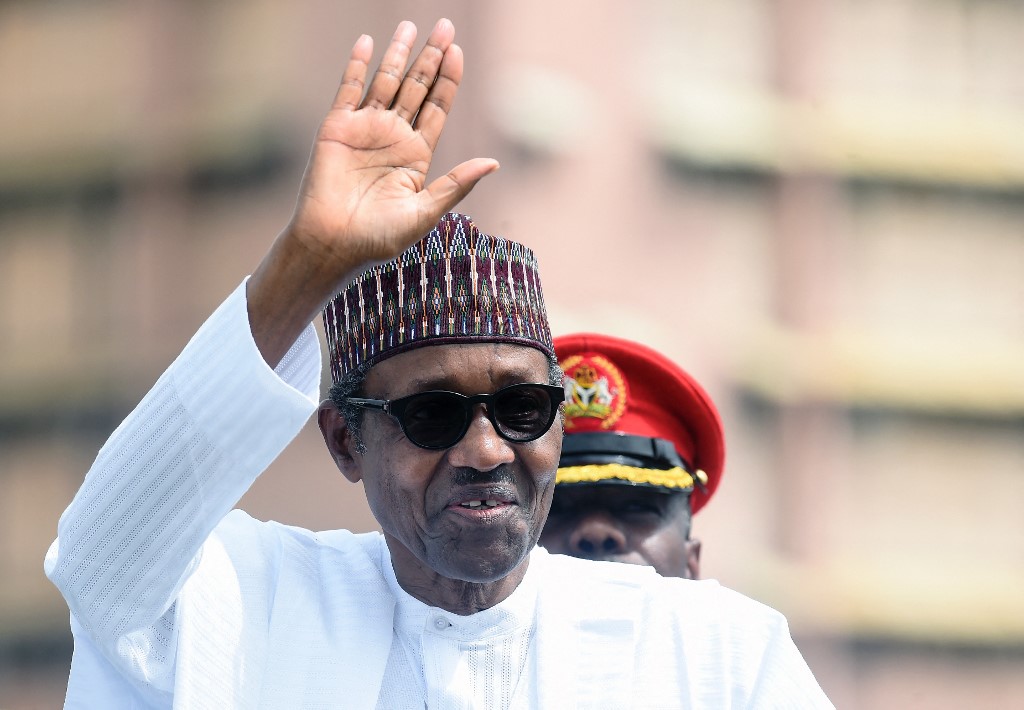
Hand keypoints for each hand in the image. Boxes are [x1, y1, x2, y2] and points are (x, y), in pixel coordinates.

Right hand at [289, 18, 497, 267]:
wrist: (332, 244)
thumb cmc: (378, 239)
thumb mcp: (425, 212)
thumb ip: (456, 184)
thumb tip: (493, 163)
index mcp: (416, 155)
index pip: (437, 108)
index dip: (447, 80)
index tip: (457, 52)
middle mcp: (393, 137)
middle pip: (416, 88)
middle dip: (430, 58)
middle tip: (445, 26)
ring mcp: (365, 130)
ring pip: (385, 82)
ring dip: (399, 54)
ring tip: (411, 25)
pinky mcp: (337, 128)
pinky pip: (348, 89)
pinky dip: (357, 65)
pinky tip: (368, 42)